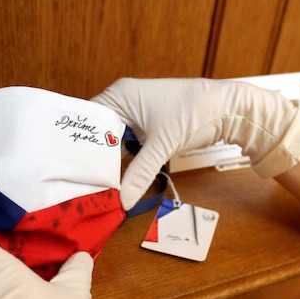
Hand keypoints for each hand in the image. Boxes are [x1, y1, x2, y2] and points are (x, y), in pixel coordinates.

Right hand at [92, 78, 299, 209]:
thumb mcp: (162, 145)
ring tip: (97, 189)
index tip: (71, 171)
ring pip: (115, 145)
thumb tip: (122, 201)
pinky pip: (130, 149)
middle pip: (99, 135)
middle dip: (95, 159)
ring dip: (111, 165)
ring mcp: (136, 118)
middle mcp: (123, 104)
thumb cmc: (194, 113)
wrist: (228, 109)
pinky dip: (126, 164)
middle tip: (81, 186)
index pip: (88, 121)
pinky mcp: (149, 130)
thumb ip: (139, 173)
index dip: (79, 146)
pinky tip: (119, 183)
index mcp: (119, 96)